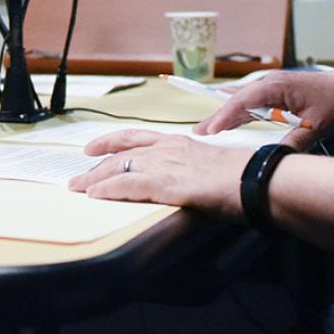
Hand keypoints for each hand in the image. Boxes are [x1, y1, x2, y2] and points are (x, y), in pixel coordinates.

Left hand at [66, 130, 249, 217]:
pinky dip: (107, 190)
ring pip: (119, 168)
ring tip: (77, 188)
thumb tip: (189, 184)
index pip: (136, 138)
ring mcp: (165, 164)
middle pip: (121, 153)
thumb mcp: (211, 168)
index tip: (94, 147)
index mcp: (178, 143)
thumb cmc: (243, 178)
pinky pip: (127, 185)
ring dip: (94, 179)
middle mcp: (167, 149)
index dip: (111, 141)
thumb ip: (193, 172)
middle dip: (96, 165)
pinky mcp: (165, 183)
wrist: (256, 181)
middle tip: (77, 175)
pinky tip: (95, 195)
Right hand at [194, 67, 333, 151]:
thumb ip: (294, 143)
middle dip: (217, 117)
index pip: (245, 101)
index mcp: (278, 86)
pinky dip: (238, 113)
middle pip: (237, 100)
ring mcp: (272, 87)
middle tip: (197, 134)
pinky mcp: (276, 93)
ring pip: (242, 101)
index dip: (226, 116)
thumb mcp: (317, 127)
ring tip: (205, 131)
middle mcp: (271, 83)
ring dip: (225, 115)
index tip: (211, 131)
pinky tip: (226, 121)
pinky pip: (251, 103)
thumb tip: (273, 159)